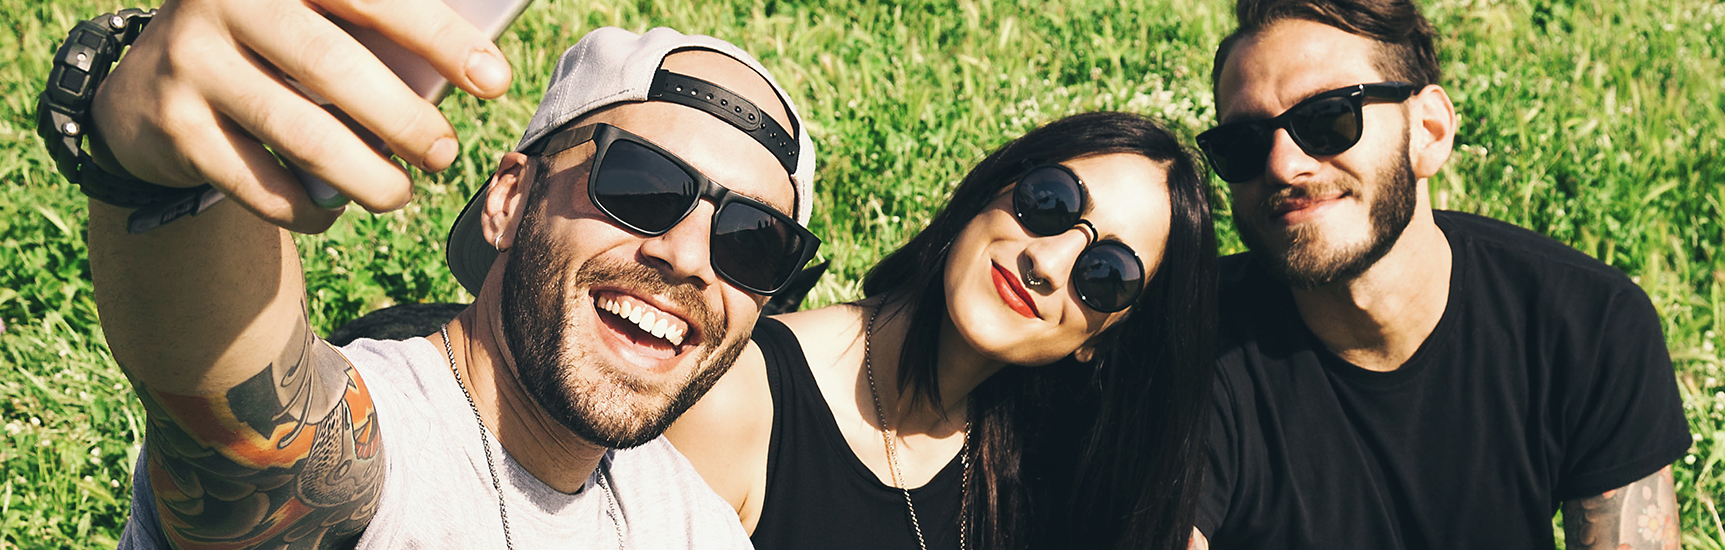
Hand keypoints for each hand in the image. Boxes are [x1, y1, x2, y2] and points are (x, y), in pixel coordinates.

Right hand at [89, 0, 513, 232]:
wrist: (152, 85)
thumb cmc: (280, 48)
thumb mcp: (318, 19)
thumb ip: (377, 34)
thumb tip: (473, 74)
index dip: (438, 36)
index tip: (494, 81)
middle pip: (330, 65)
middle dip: (403, 118)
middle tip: (444, 152)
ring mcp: (190, 60)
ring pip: (295, 130)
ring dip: (363, 175)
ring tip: (399, 193)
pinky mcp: (174, 125)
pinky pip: (256, 181)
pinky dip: (307, 206)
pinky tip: (334, 209)